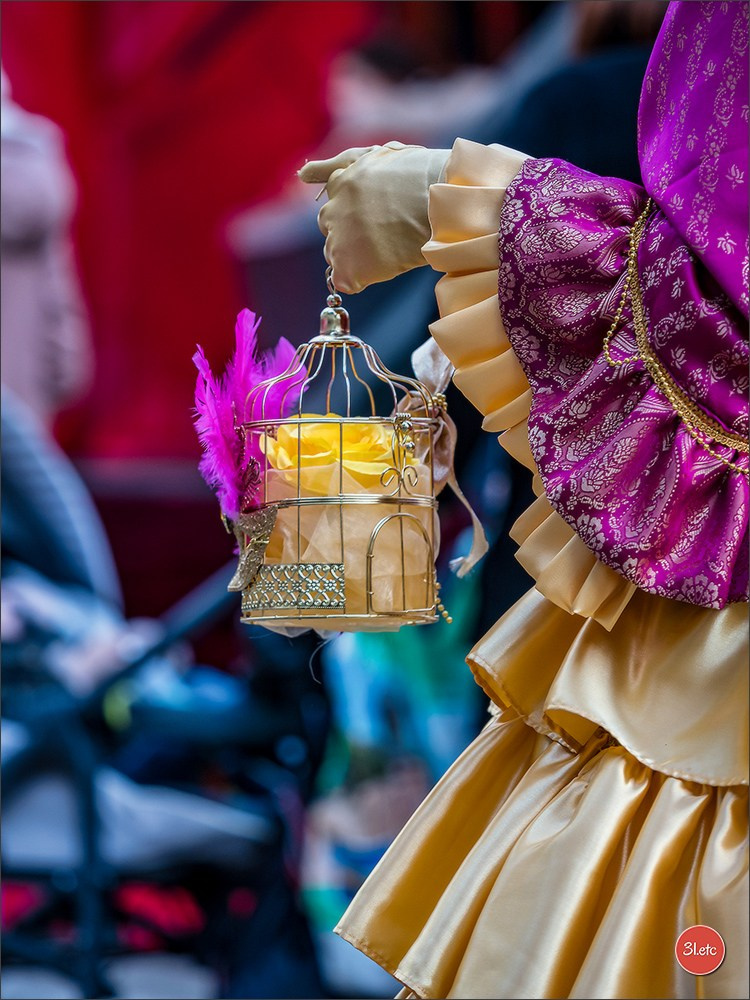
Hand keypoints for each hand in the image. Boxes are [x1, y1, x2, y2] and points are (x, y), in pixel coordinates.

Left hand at [298, 141, 449, 293]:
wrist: (441, 201)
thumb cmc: (420, 176)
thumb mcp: (375, 157)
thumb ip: (336, 165)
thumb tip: (301, 174)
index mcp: (339, 183)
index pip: (333, 207)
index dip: (355, 216)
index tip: (379, 216)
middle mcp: (332, 212)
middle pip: (330, 234)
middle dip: (351, 237)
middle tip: (387, 234)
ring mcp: (339, 241)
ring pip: (335, 257)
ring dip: (356, 258)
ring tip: (390, 249)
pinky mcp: (349, 267)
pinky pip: (344, 282)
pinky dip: (360, 279)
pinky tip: (384, 266)